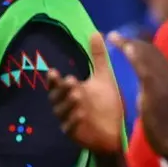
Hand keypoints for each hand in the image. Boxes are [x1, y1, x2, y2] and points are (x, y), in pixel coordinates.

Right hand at [48, 32, 124, 154]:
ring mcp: (68, 120)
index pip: (57, 85)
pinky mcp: (75, 134)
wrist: (114, 131)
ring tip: (78, 95)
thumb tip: (95, 32)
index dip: (53, 80)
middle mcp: (66, 106)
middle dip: (62, 90)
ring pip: (62, 112)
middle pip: (56, 98)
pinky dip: (74, 121)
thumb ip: (98, 57)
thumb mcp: (104, 77)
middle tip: (71, 81)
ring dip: (68, 103)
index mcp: (70, 92)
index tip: (53, 71)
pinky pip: (70, 128)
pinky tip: (80, 114)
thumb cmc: (106, 104)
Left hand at [115, 36, 167, 159]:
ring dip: (129, 46)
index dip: (141, 45)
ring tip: (114, 38)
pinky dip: (136, 58)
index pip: (157, 55)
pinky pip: (145, 71)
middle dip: (131, 42)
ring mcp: (164, 84)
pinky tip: (126, 49)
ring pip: (147, 58)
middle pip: (151, 53)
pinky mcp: (155, 92)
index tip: (125, 40)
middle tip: (114, 36)